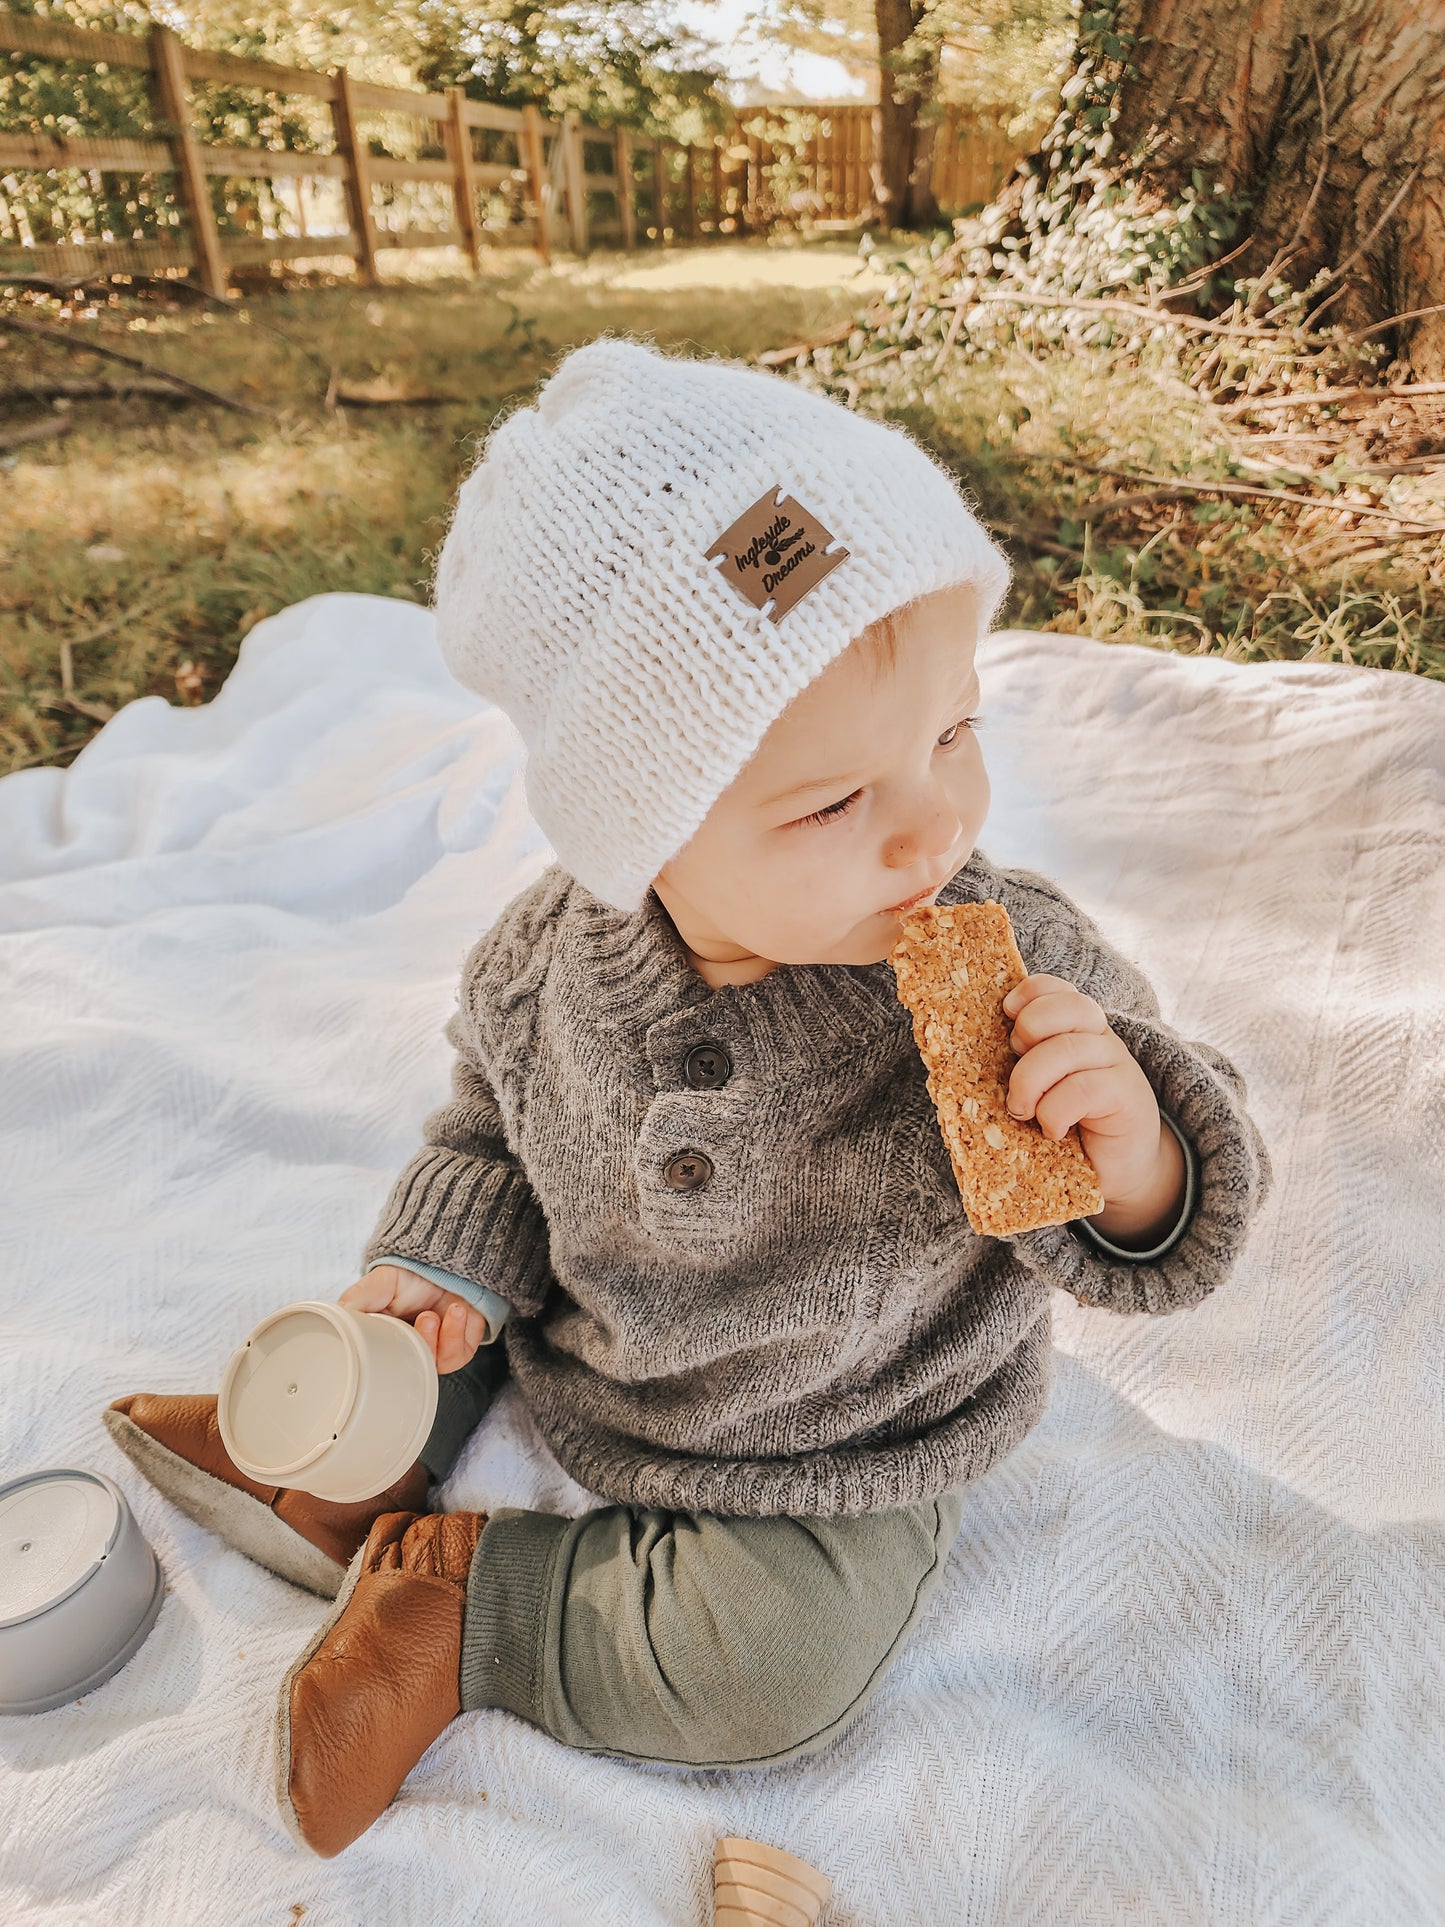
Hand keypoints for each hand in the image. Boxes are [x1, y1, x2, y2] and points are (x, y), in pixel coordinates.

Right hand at [339, 1264, 487, 1372]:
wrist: (446, 1258)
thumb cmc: (408, 1274)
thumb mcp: (376, 1284)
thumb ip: (356, 1300)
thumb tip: (335, 1317)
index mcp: (385, 1340)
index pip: (379, 1366)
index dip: (380, 1365)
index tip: (381, 1350)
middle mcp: (410, 1348)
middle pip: (409, 1370)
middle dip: (413, 1348)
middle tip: (416, 1323)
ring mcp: (435, 1349)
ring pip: (433, 1366)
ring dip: (435, 1341)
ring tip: (431, 1316)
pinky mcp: (460, 1345)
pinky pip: (459, 1355)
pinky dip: (457, 1334)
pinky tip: (455, 1311)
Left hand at [1000, 973, 1180, 1234]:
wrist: (1119, 1170)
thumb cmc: (1069, 1126)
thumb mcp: (1040, 1089)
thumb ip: (1021, 1063)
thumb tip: (965, 1052)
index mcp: (1077, 1030)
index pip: (1058, 989)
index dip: (1030, 992)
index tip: (1006, 1012)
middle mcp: (1101, 1039)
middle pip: (1068, 1007)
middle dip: (1029, 1029)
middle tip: (1013, 1067)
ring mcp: (1118, 1065)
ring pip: (1067, 1049)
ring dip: (1030, 1082)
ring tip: (1022, 1111)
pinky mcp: (1128, 1096)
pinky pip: (1082, 1089)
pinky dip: (1055, 1112)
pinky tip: (1053, 1131)